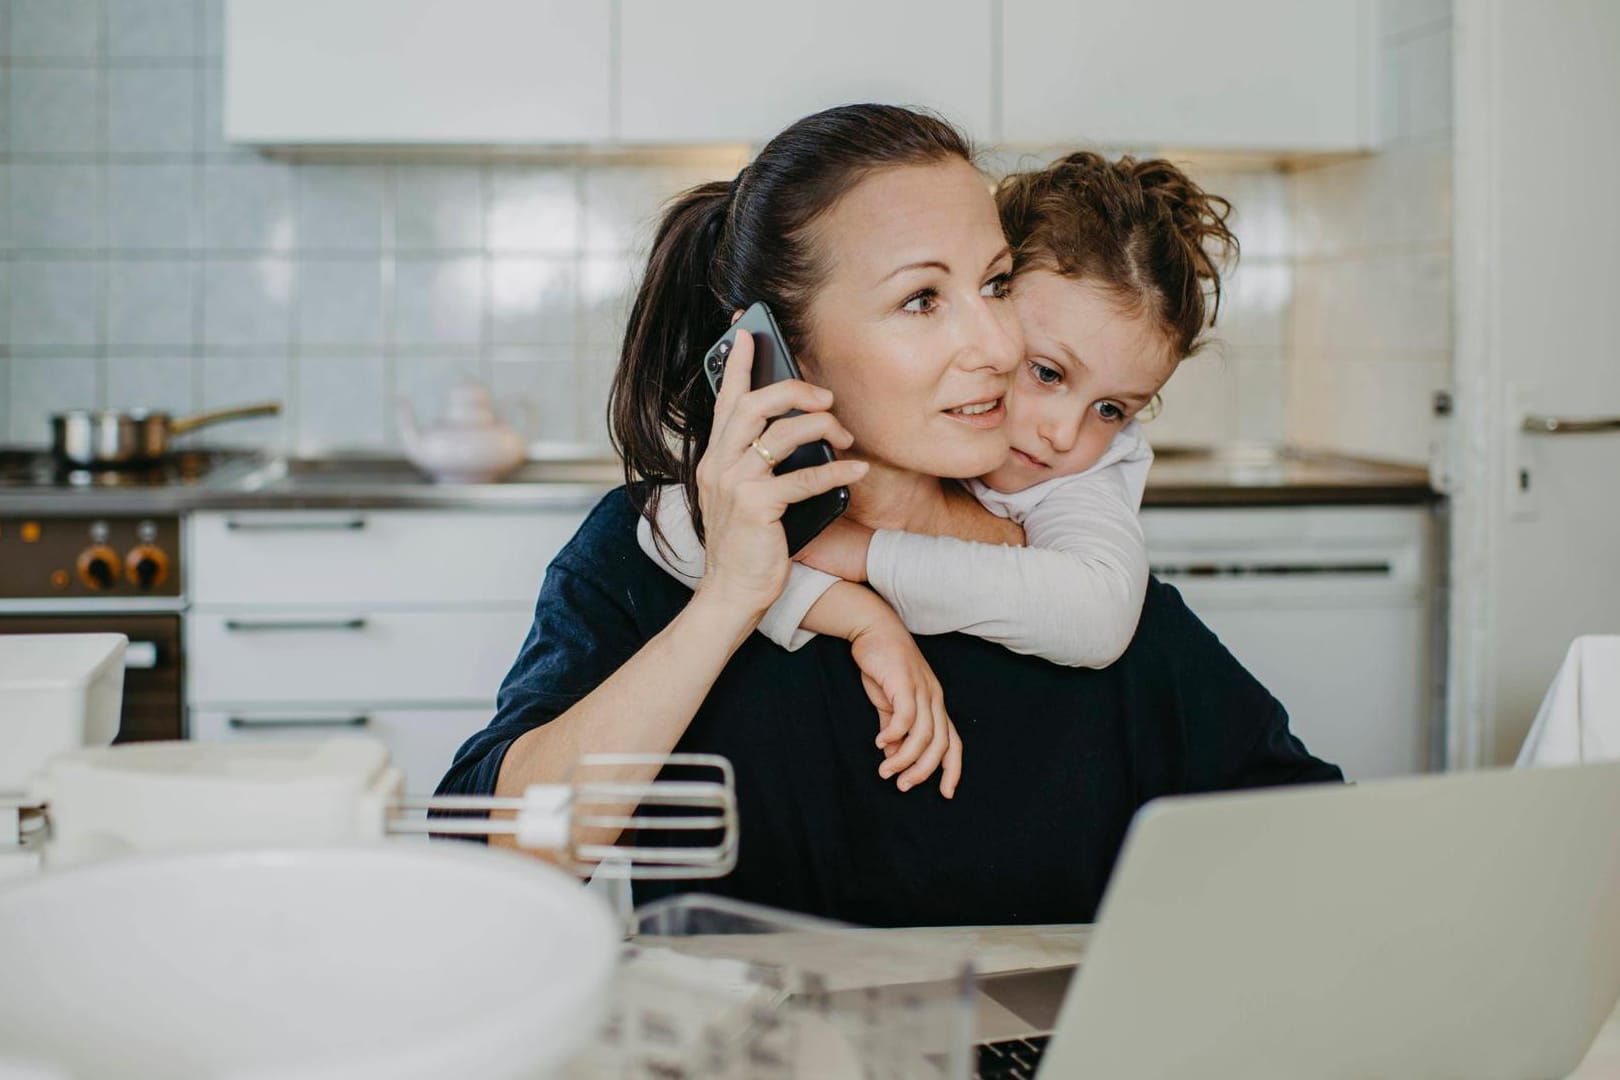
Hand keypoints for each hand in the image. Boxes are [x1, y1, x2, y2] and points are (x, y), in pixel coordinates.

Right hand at [693, 330, 868, 617]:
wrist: (730, 594)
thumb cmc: (745, 546)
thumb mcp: (741, 498)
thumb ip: (755, 465)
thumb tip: (793, 436)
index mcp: (714, 458)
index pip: (725, 401)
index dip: (737, 364)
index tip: (748, 332)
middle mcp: (719, 465)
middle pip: (755, 405)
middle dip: (795, 391)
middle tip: (825, 397)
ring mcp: (735, 484)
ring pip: (781, 434)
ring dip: (821, 427)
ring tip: (846, 436)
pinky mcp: (758, 507)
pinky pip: (803, 478)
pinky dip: (836, 471)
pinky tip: (856, 471)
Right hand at [848, 613, 961, 797]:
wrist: (874, 629)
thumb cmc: (884, 666)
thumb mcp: (889, 702)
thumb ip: (892, 728)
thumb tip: (892, 754)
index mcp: (935, 705)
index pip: (953, 743)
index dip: (952, 769)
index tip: (945, 794)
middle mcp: (934, 699)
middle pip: (939, 745)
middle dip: (923, 771)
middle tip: (902, 785)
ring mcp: (923, 690)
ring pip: (923, 735)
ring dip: (905, 758)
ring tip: (886, 770)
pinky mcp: (905, 683)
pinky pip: (905, 717)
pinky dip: (894, 734)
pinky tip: (879, 743)